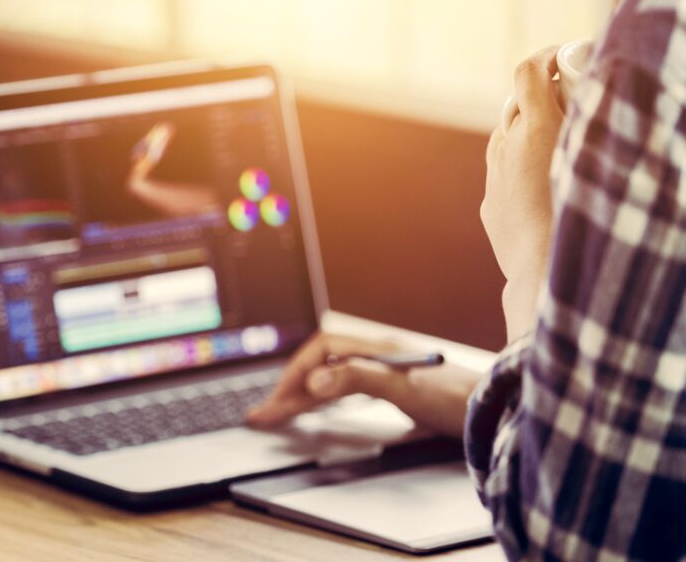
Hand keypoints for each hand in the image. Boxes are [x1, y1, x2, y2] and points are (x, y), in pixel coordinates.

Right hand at [248, 332, 483, 436]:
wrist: (497, 410)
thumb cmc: (457, 399)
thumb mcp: (404, 389)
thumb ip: (359, 379)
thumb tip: (317, 380)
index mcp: (378, 348)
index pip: (323, 350)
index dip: (298, 373)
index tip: (281, 400)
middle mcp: (379, 356)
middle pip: (323, 365)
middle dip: (291, 387)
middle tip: (264, 414)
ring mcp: (386, 372)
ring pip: (331, 379)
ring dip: (303, 395)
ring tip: (277, 413)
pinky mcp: (394, 390)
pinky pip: (346, 390)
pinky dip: (324, 400)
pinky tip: (316, 408)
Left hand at [483, 46, 563, 341]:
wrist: (547, 275)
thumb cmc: (585, 216)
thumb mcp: (597, 158)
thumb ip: (588, 123)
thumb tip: (586, 102)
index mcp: (536, 128)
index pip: (528, 73)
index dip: (544, 60)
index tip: (561, 58)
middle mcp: (506, 149)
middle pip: (515, 107)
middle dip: (538, 99)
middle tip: (567, 102)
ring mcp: (494, 178)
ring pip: (503, 141)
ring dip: (524, 135)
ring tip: (553, 143)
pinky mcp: (489, 206)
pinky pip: (499, 175)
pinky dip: (515, 169)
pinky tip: (538, 183)